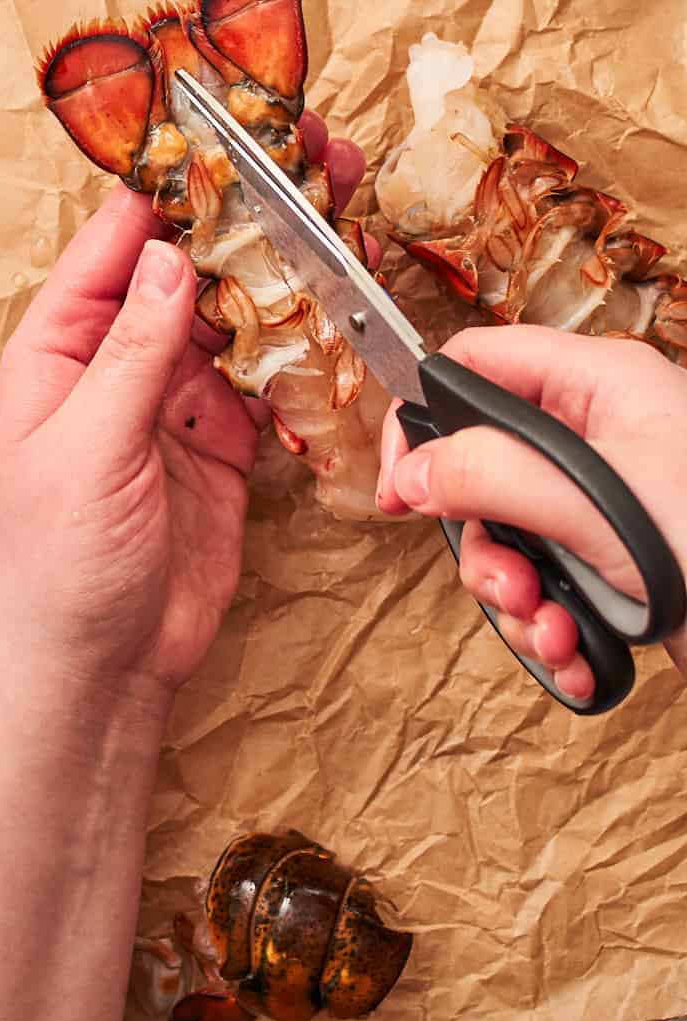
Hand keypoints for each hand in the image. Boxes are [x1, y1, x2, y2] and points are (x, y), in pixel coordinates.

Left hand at [0, 114, 365, 707]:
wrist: (95, 673)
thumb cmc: (56, 567)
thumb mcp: (86, 448)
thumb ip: (134, 352)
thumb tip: (172, 256)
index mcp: (59, 348)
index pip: (116, 242)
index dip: (172, 184)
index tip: (229, 131)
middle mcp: (117, 359)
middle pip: (187, 263)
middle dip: (247, 211)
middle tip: (312, 153)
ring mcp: (173, 398)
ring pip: (236, 312)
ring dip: (284, 267)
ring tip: (343, 209)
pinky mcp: (222, 442)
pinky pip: (268, 375)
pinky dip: (304, 345)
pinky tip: (343, 304)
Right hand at [377, 326, 686, 700]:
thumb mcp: (587, 502)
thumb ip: (484, 474)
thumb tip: (413, 474)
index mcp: (598, 383)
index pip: (474, 365)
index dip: (423, 419)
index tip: (398, 489)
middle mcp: (602, 433)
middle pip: (486, 466)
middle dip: (484, 542)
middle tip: (504, 583)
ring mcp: (613, 499)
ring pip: (514, 534)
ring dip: (516, 596)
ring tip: (551, 629)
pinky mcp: (622, 559)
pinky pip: (552, 580)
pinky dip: (552, 626)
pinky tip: (576, 655)